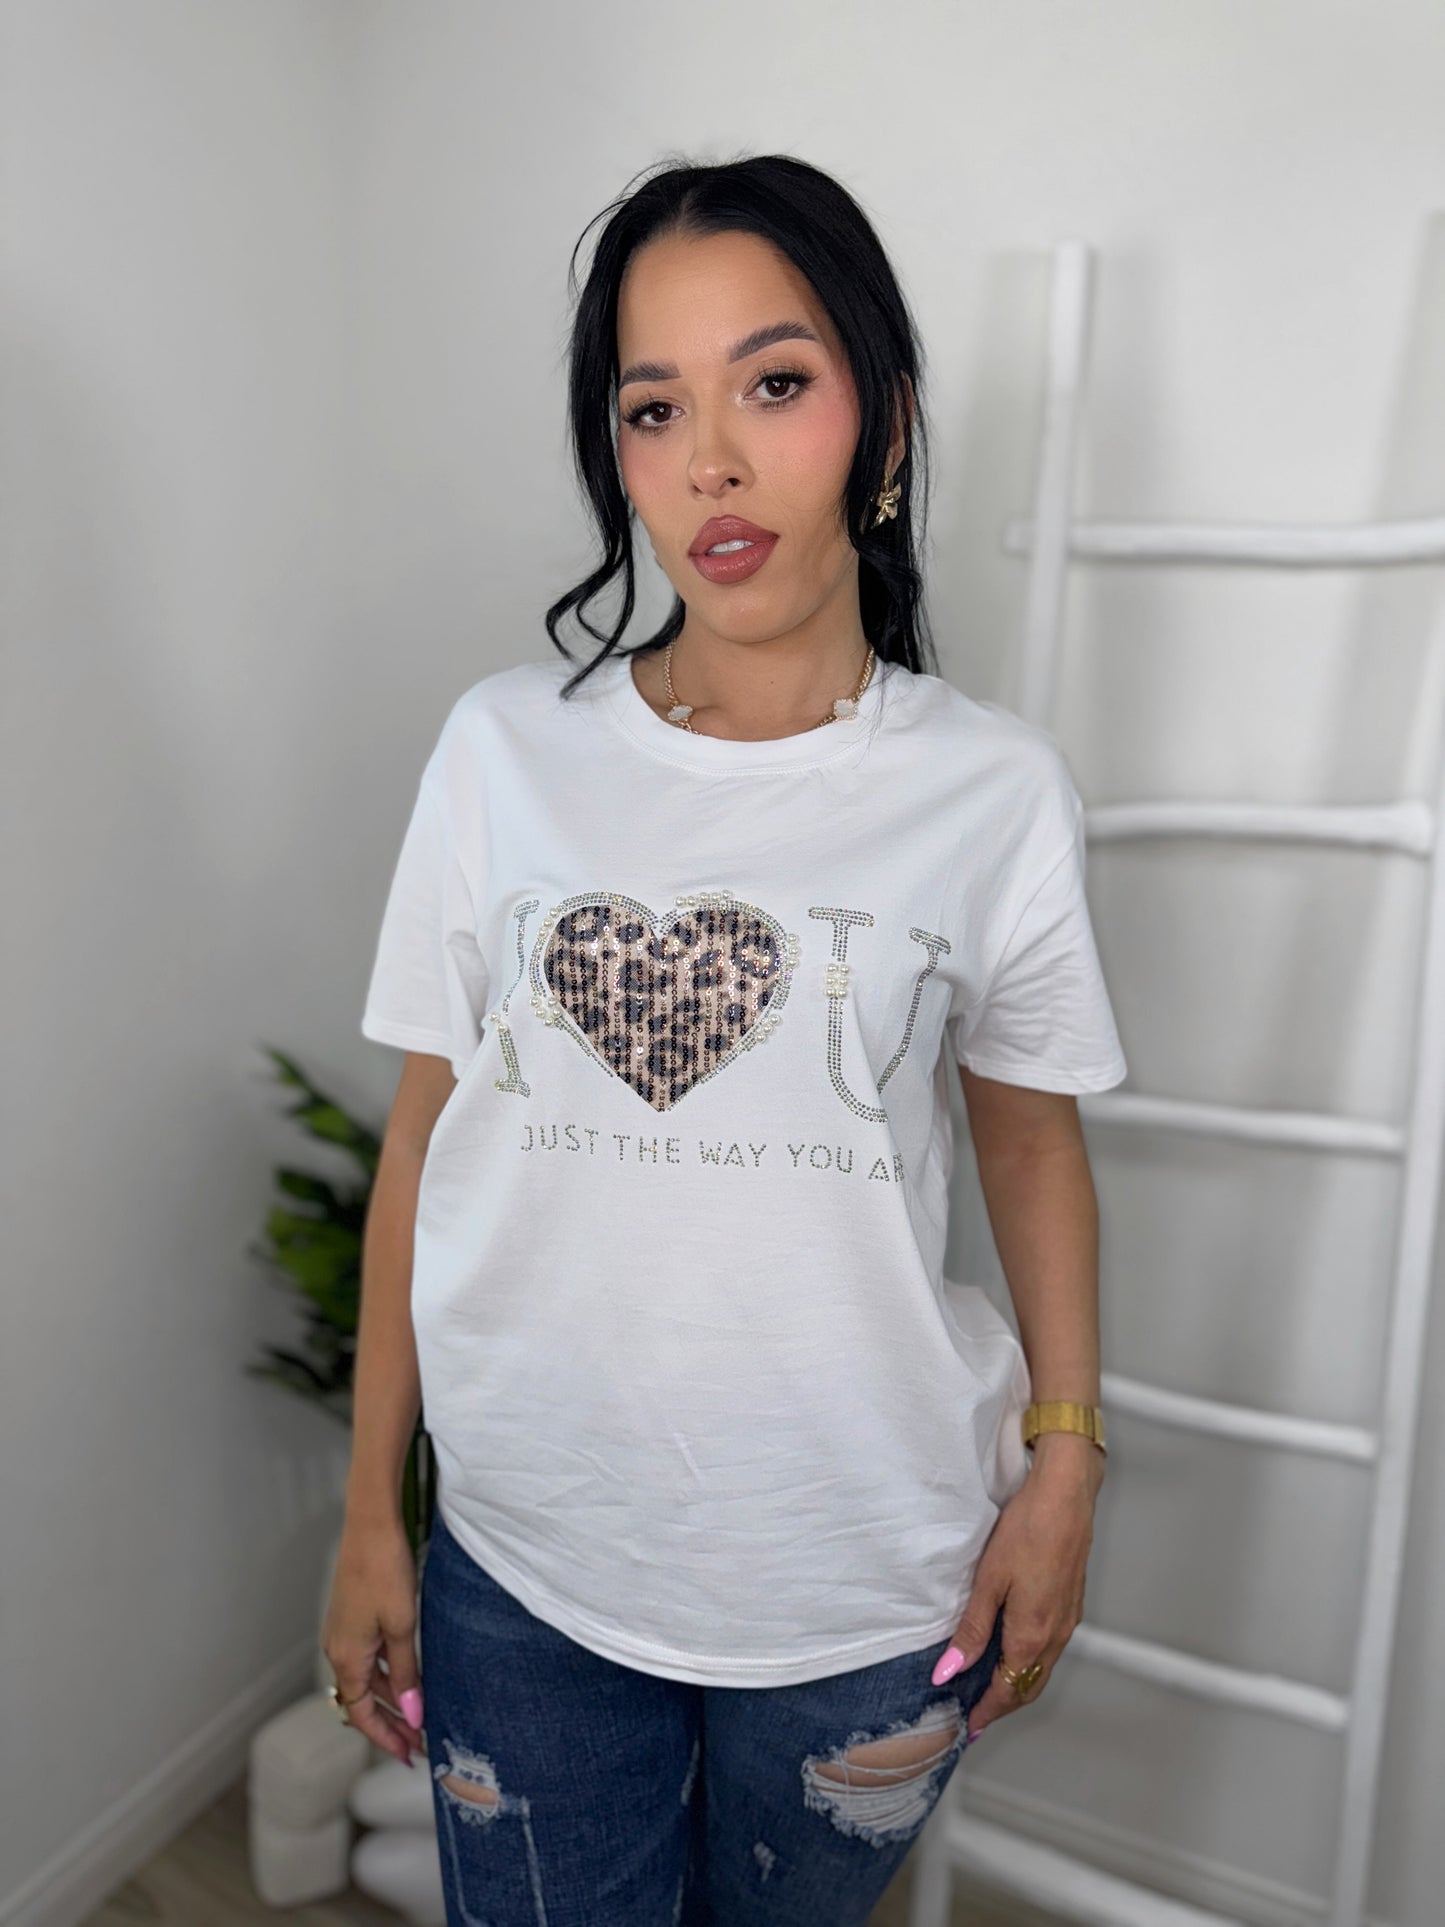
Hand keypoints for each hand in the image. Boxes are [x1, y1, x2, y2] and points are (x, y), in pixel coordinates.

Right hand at [322, 1517, 427, 1765]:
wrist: (371, 1526)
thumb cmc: (384, 1571)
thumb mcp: (402, 1627)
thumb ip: (406, 1672)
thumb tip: (413, 1714)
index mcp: (346, 1658)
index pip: (361, 1714)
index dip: (385, 1737)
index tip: (408, 1754)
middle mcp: (339, 1650)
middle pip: (363, 1700)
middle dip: (390, 1723)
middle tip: (419, 1742)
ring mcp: (344, 1633)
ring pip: (367, 1679)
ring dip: (390, 1699)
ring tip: (418, 1715)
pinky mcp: (352, 1617)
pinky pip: (369, 1658)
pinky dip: (387, 1674)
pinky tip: (408, 1677)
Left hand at [934, 1434, 1102, 1740]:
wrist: (1066, 1496)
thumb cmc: (1027, 1531)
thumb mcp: (989, 1581)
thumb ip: (972, 1630)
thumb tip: (949, 1672)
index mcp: (1032, 1636)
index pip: (1007, 1691)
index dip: (986, 1712)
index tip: (968, 1726)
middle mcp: (1055, 1636)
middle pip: (1028, 1687)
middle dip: (1002, 1705)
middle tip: (975, 1716)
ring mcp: (1067, 1621)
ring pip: (1042, 1669)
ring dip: (1017, 1685)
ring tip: (989, 1689)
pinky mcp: (1071, 1604)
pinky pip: (1050, 1648)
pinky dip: (1030, 1662)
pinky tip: (1013, 1651)